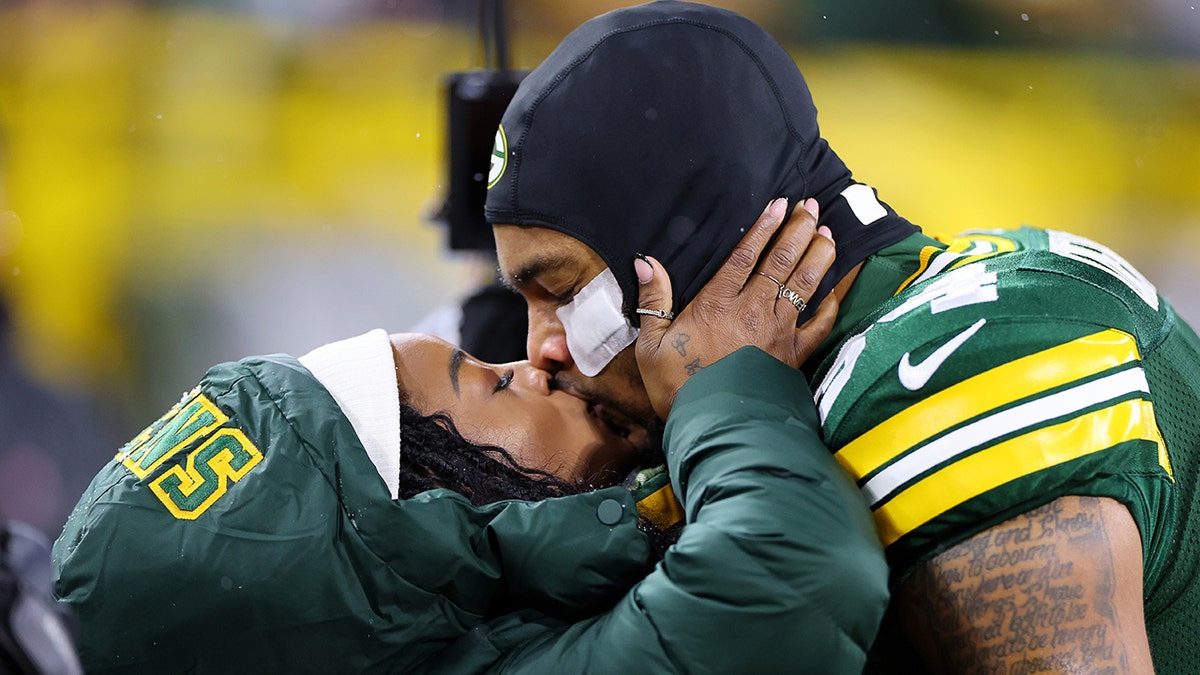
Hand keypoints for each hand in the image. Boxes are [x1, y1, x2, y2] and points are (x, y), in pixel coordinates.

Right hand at [634, 197, 837, 418]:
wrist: (712, 427)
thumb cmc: (677, 387)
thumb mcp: (651, 345)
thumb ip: (653, 300)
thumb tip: (646, 262)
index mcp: (717, 304)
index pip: (746, 256)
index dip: (763, 227)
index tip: (779, 204)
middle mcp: (753, 311)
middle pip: (782, 262)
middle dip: (799, 230)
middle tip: (811, 207)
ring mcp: (778, 333)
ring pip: (805, 285)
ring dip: (818, 256)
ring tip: (829, 234)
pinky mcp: (793, 356)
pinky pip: (820, 325)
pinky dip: (832, 304)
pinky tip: (837, 288)